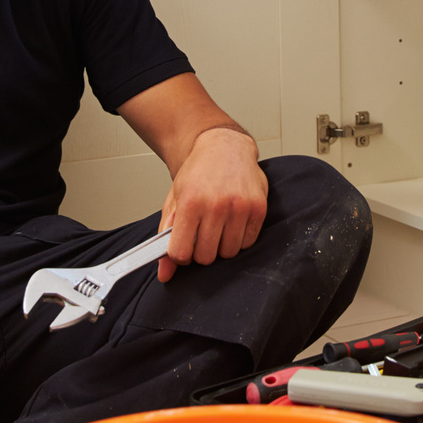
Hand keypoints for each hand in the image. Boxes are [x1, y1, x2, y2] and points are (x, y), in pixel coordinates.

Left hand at [156, 128, 266, 282]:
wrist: (225, 147)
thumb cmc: (198, 174)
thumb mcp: (174, 200)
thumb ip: (166, 236)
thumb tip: (164, 275)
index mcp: (190, 202)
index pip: (181, 253)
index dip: (180, 254)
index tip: (183, 244)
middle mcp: (216, 205)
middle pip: (205, 257)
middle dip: (201, 251)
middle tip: (201, 233)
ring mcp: (240, 206)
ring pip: (228, 253)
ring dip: (221, 246)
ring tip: (218, 226)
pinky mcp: (258, 208)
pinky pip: (247, 243)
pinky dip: (239, 239)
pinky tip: (233, 222)